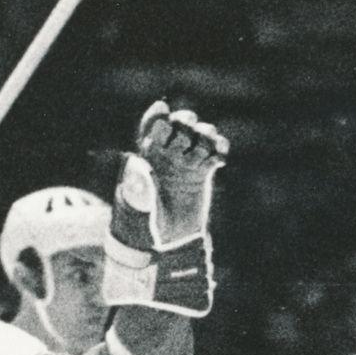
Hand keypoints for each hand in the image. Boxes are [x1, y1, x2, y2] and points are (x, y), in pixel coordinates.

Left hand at [136, 100, 227, 233]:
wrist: (174, 237)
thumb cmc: (149, 221)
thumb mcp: (139, 205)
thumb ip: (137, 187)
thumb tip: (135, 165)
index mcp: (148, 155)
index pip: (152, 127)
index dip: (157, 118)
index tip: (163, 117)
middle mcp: (169, 152)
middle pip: (180, 124)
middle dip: (185, 123)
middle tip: (187, 134)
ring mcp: (189, 159)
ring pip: (201, 134)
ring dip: (206, 135)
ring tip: (206, 149)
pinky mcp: (205, 169)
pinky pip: (216, 151)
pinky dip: (220, 149)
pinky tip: (220, 160)